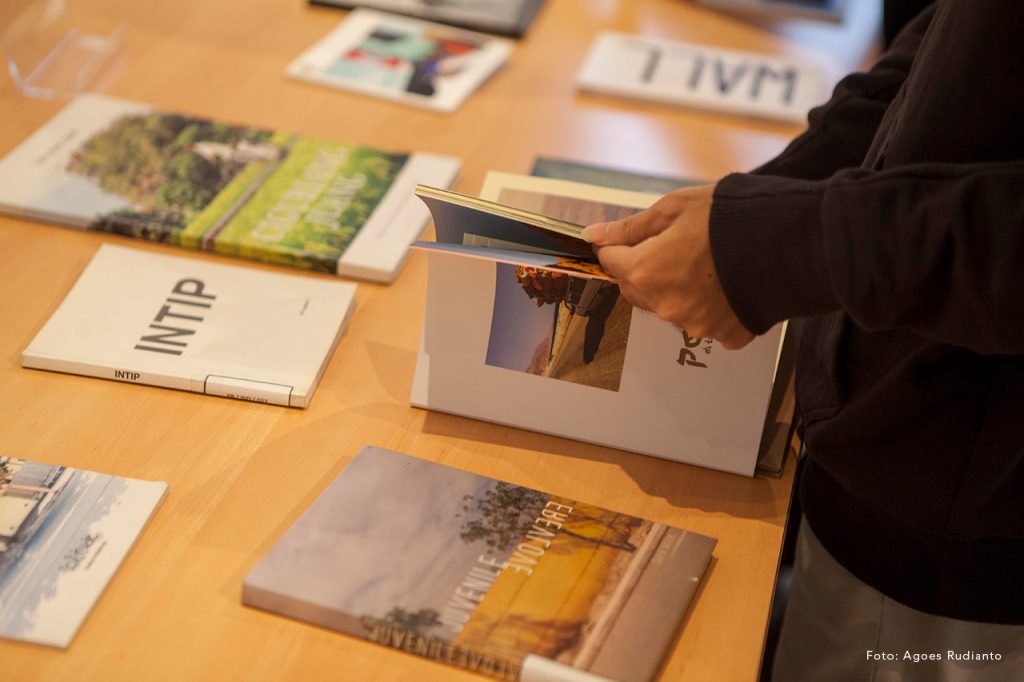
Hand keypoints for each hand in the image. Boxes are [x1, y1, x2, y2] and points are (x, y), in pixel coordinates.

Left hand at [581, 184, 754, 349]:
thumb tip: (593, 236)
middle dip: (643, 268)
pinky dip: (707, 305)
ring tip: (705, 263)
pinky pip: (702, 321)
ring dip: (674, 288)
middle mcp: (664, 305)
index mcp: (646, 271)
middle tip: (673, 245)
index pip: (610, 261)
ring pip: (666, 306)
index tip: (629, 238)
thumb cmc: (731, 218)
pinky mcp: (721, 335)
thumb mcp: (675, 208)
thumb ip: (630, 227)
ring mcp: (693, 324)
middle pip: (635, 288)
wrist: (791, 242)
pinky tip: (725, 283)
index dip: (617, 245)